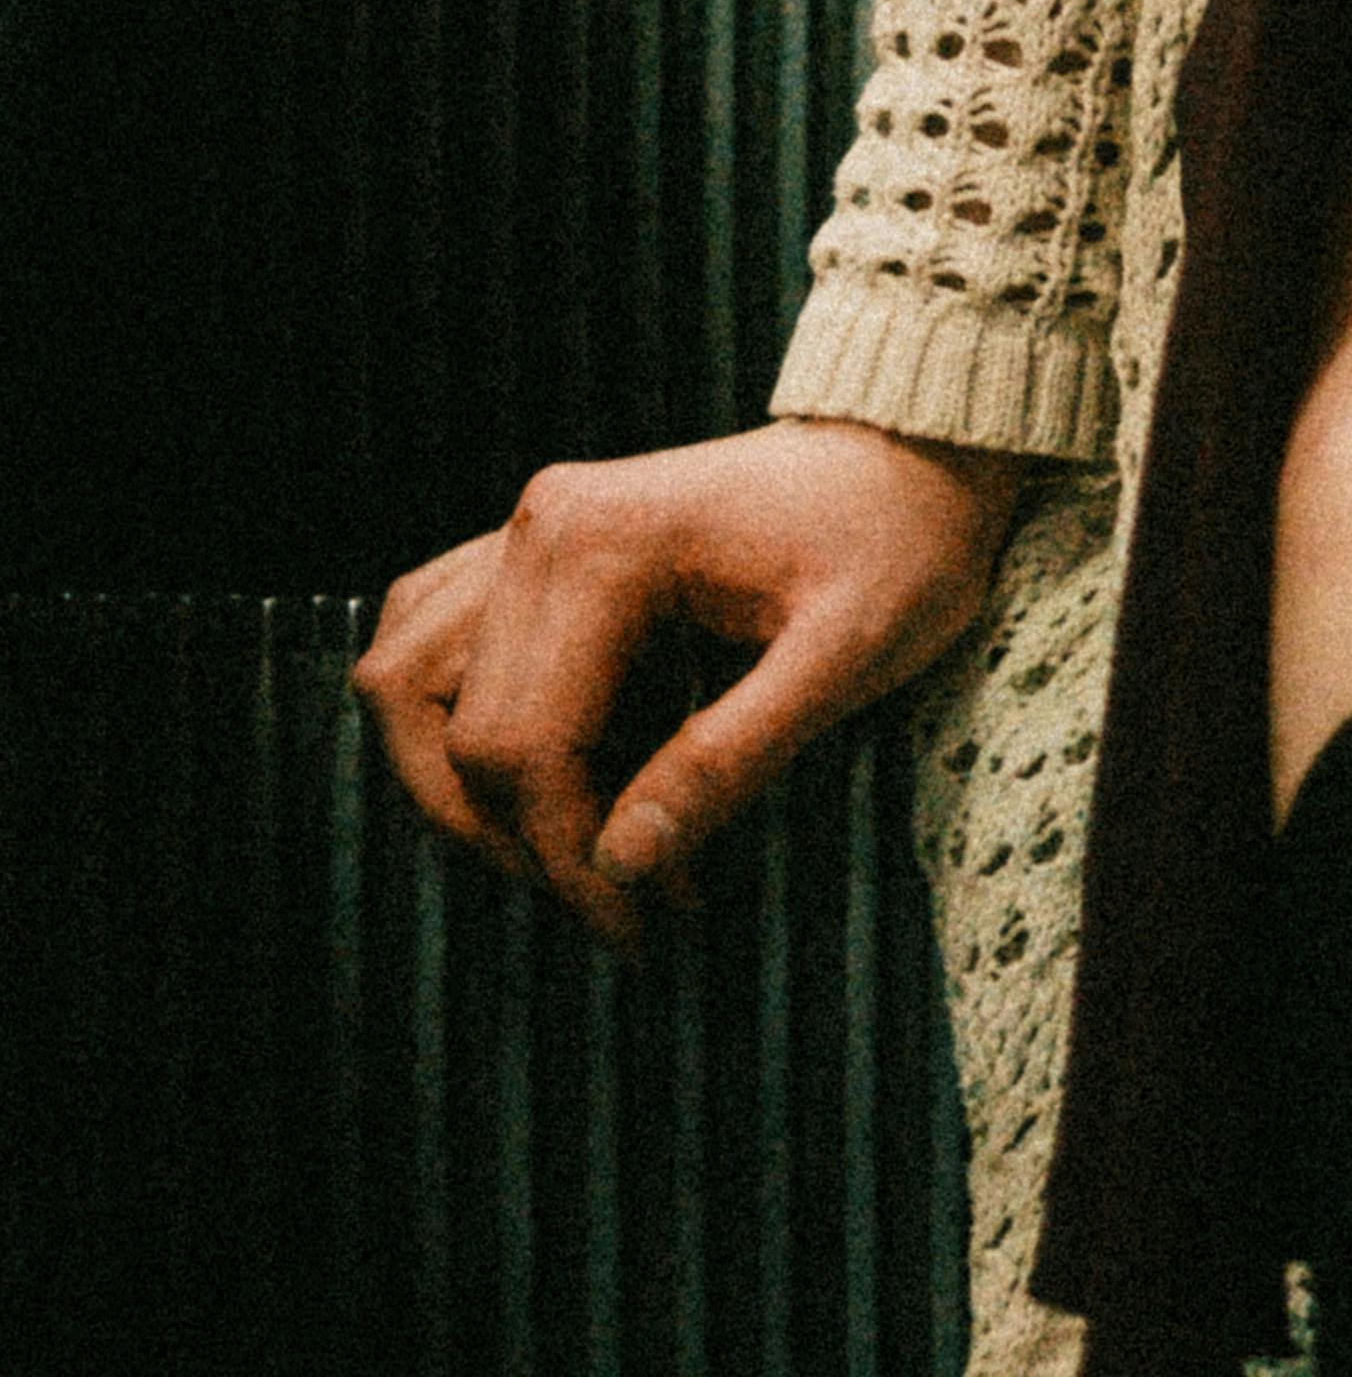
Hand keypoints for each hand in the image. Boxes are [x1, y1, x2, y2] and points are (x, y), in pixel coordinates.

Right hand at [354, 423, 1032, 951]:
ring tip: (566, 846)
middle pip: (459, 731)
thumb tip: (620, 864)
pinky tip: (549, 768)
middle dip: (523, 842)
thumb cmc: (903, 541)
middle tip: (617, 901)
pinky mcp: (542, 541)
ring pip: (407, 679)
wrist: (918, 447)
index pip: (528, 746)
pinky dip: (460, 715)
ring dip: (459, 783)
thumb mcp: (851, 656)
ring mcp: (530, 526)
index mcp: (604, 544)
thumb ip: (732, 758)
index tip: (642, 929)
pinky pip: (437, 632)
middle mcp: (541, 524)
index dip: (569, 860)